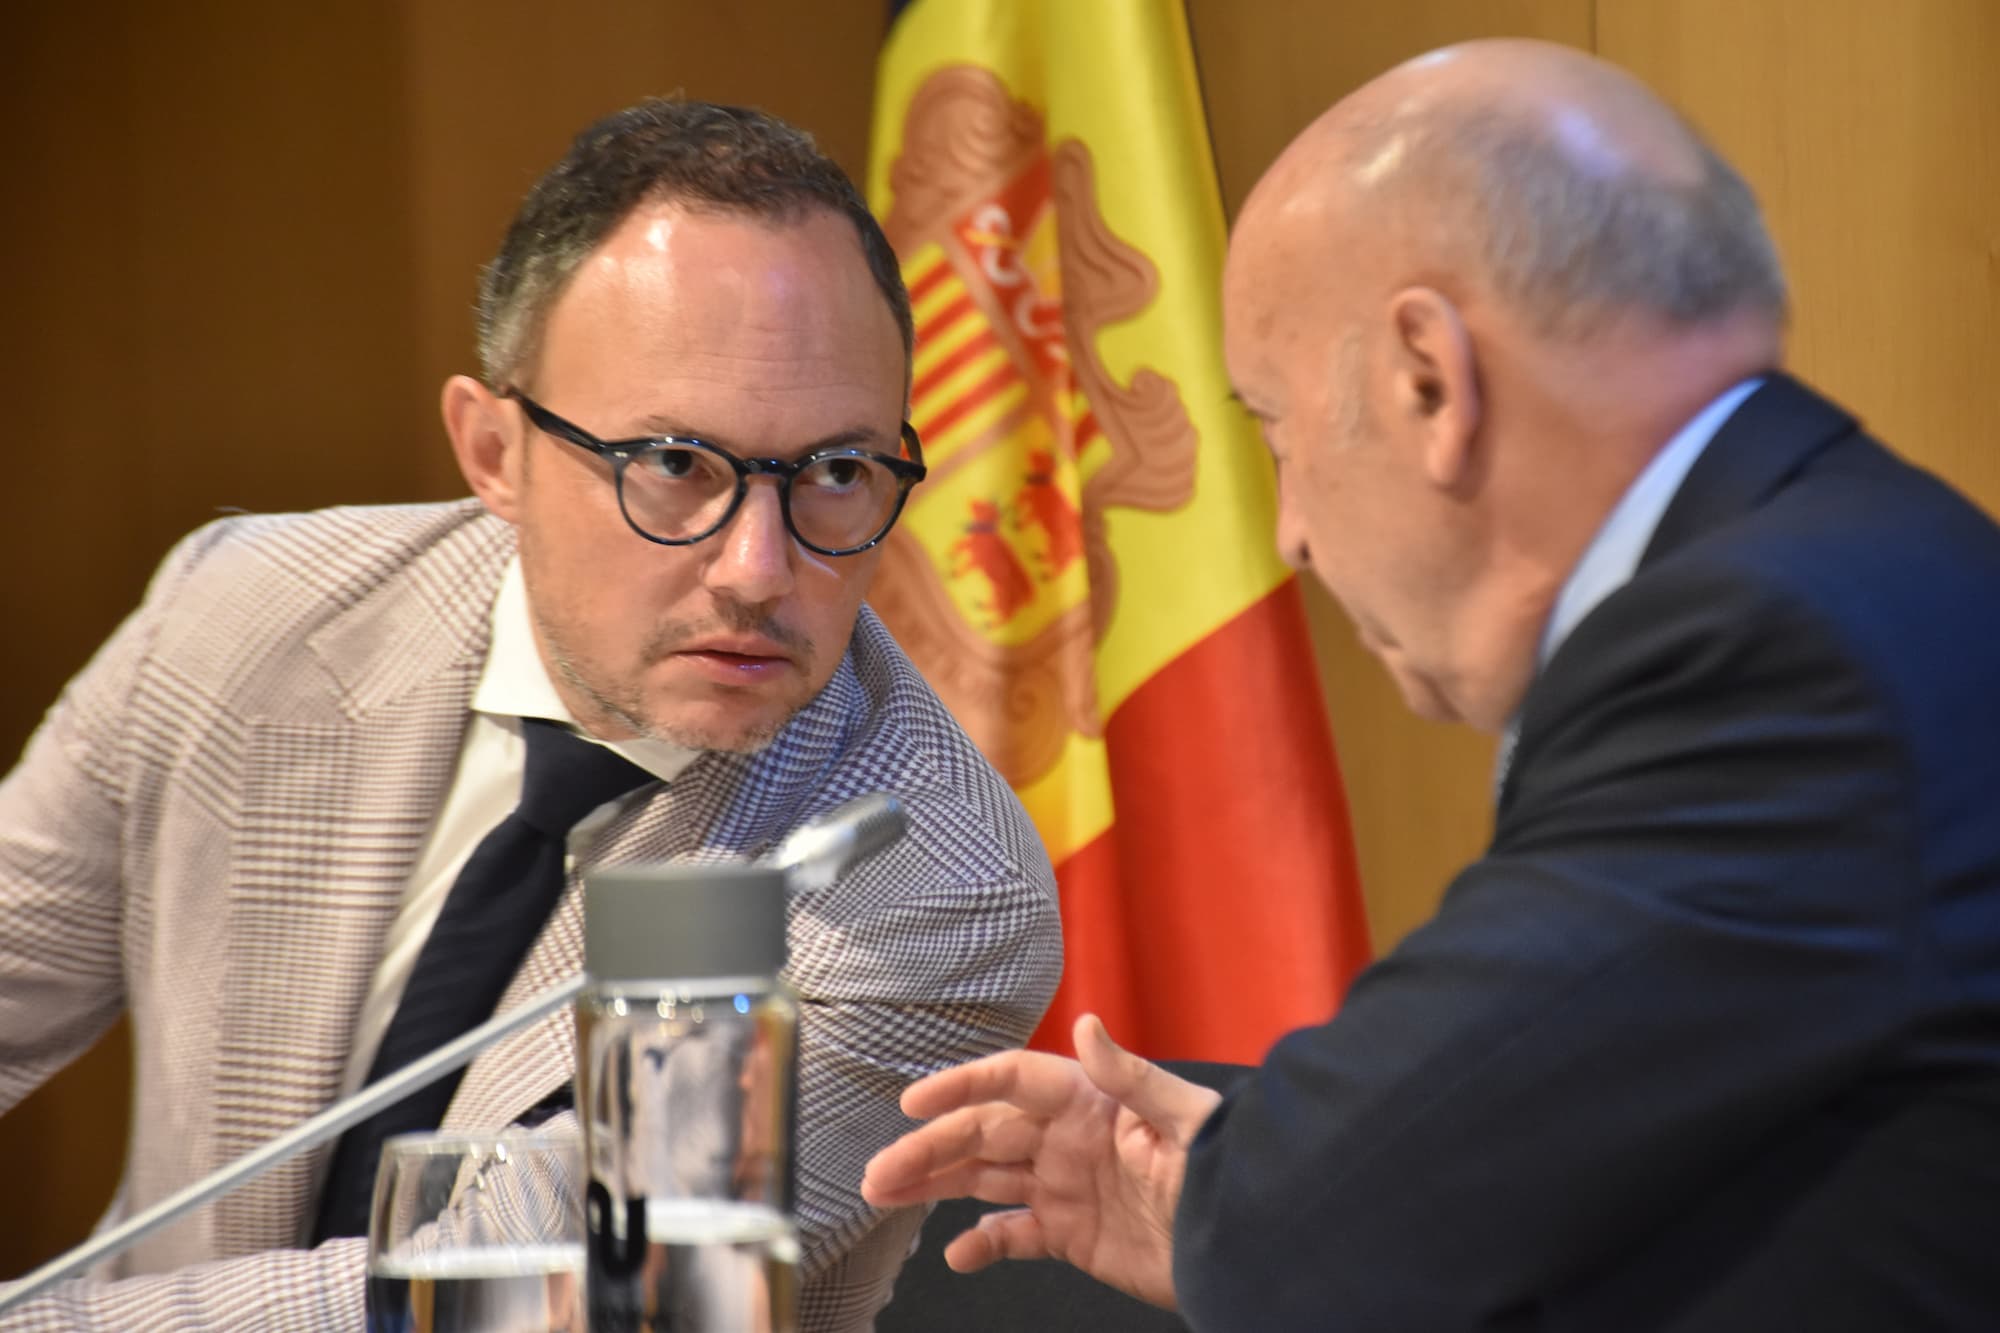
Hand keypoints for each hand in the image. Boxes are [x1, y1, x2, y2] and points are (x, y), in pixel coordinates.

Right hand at [860, 1014, 1223, 1308]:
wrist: (1245, 1244)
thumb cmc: (1225, 1173)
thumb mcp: (1187, 1119)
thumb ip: (1133, 1076)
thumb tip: (1087, 1026)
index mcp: (1089, 1102)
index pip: (1011, 1083)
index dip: (960, 1087)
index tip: (912, 1103)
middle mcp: (1067, 1139)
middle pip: (982, 1134)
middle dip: (927, 1149)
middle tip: (879, 1172)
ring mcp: (1065, 1185)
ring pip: (983, 1179)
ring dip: (935, 1186)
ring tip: (886, 1196)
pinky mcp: (1071, 1233)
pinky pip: (1013, 1234)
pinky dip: (982, 1244)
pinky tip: (957, 1254)